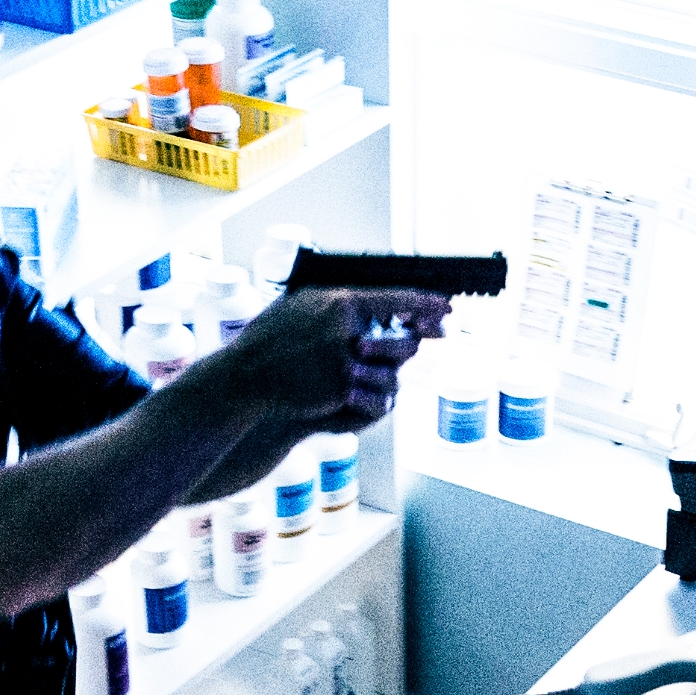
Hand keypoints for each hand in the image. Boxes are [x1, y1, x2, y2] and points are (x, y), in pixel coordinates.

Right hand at [203, 287, 445, 432]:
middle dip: (413, 344)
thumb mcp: (303, 303)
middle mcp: (349, 331)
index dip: (428, 304)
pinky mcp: (343, 391)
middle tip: (420, 341)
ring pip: (395, 371)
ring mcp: (347, 363)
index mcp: (341, 303)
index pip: (398, 299)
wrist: (247, 376)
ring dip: (389, 373)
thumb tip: (373, 298)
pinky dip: (374, 395)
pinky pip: (379, 396)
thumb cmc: (271, 338)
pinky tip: (356, 392)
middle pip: (405, 340)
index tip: (447, 306)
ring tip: (367, 370)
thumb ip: (340, 301)